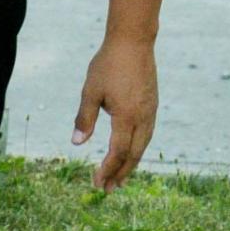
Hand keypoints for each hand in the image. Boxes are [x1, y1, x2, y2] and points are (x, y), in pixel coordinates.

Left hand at [71, 38, 157, 190]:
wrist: (133, 41)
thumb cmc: (109, 64)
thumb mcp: (90, 91)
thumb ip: (85, 118)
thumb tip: (77, 143)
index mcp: (126, 116)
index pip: (117, 152)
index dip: (107, 169)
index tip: (96, 182)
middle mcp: (142, 117)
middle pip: (133, 154)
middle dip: (120, 174)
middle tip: (108, 189)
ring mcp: (150, 111)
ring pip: (143, 146)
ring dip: (131, 164)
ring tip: (120, 177)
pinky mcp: (152, 104)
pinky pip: (147, 134)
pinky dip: (138, 148)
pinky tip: (131, 151)